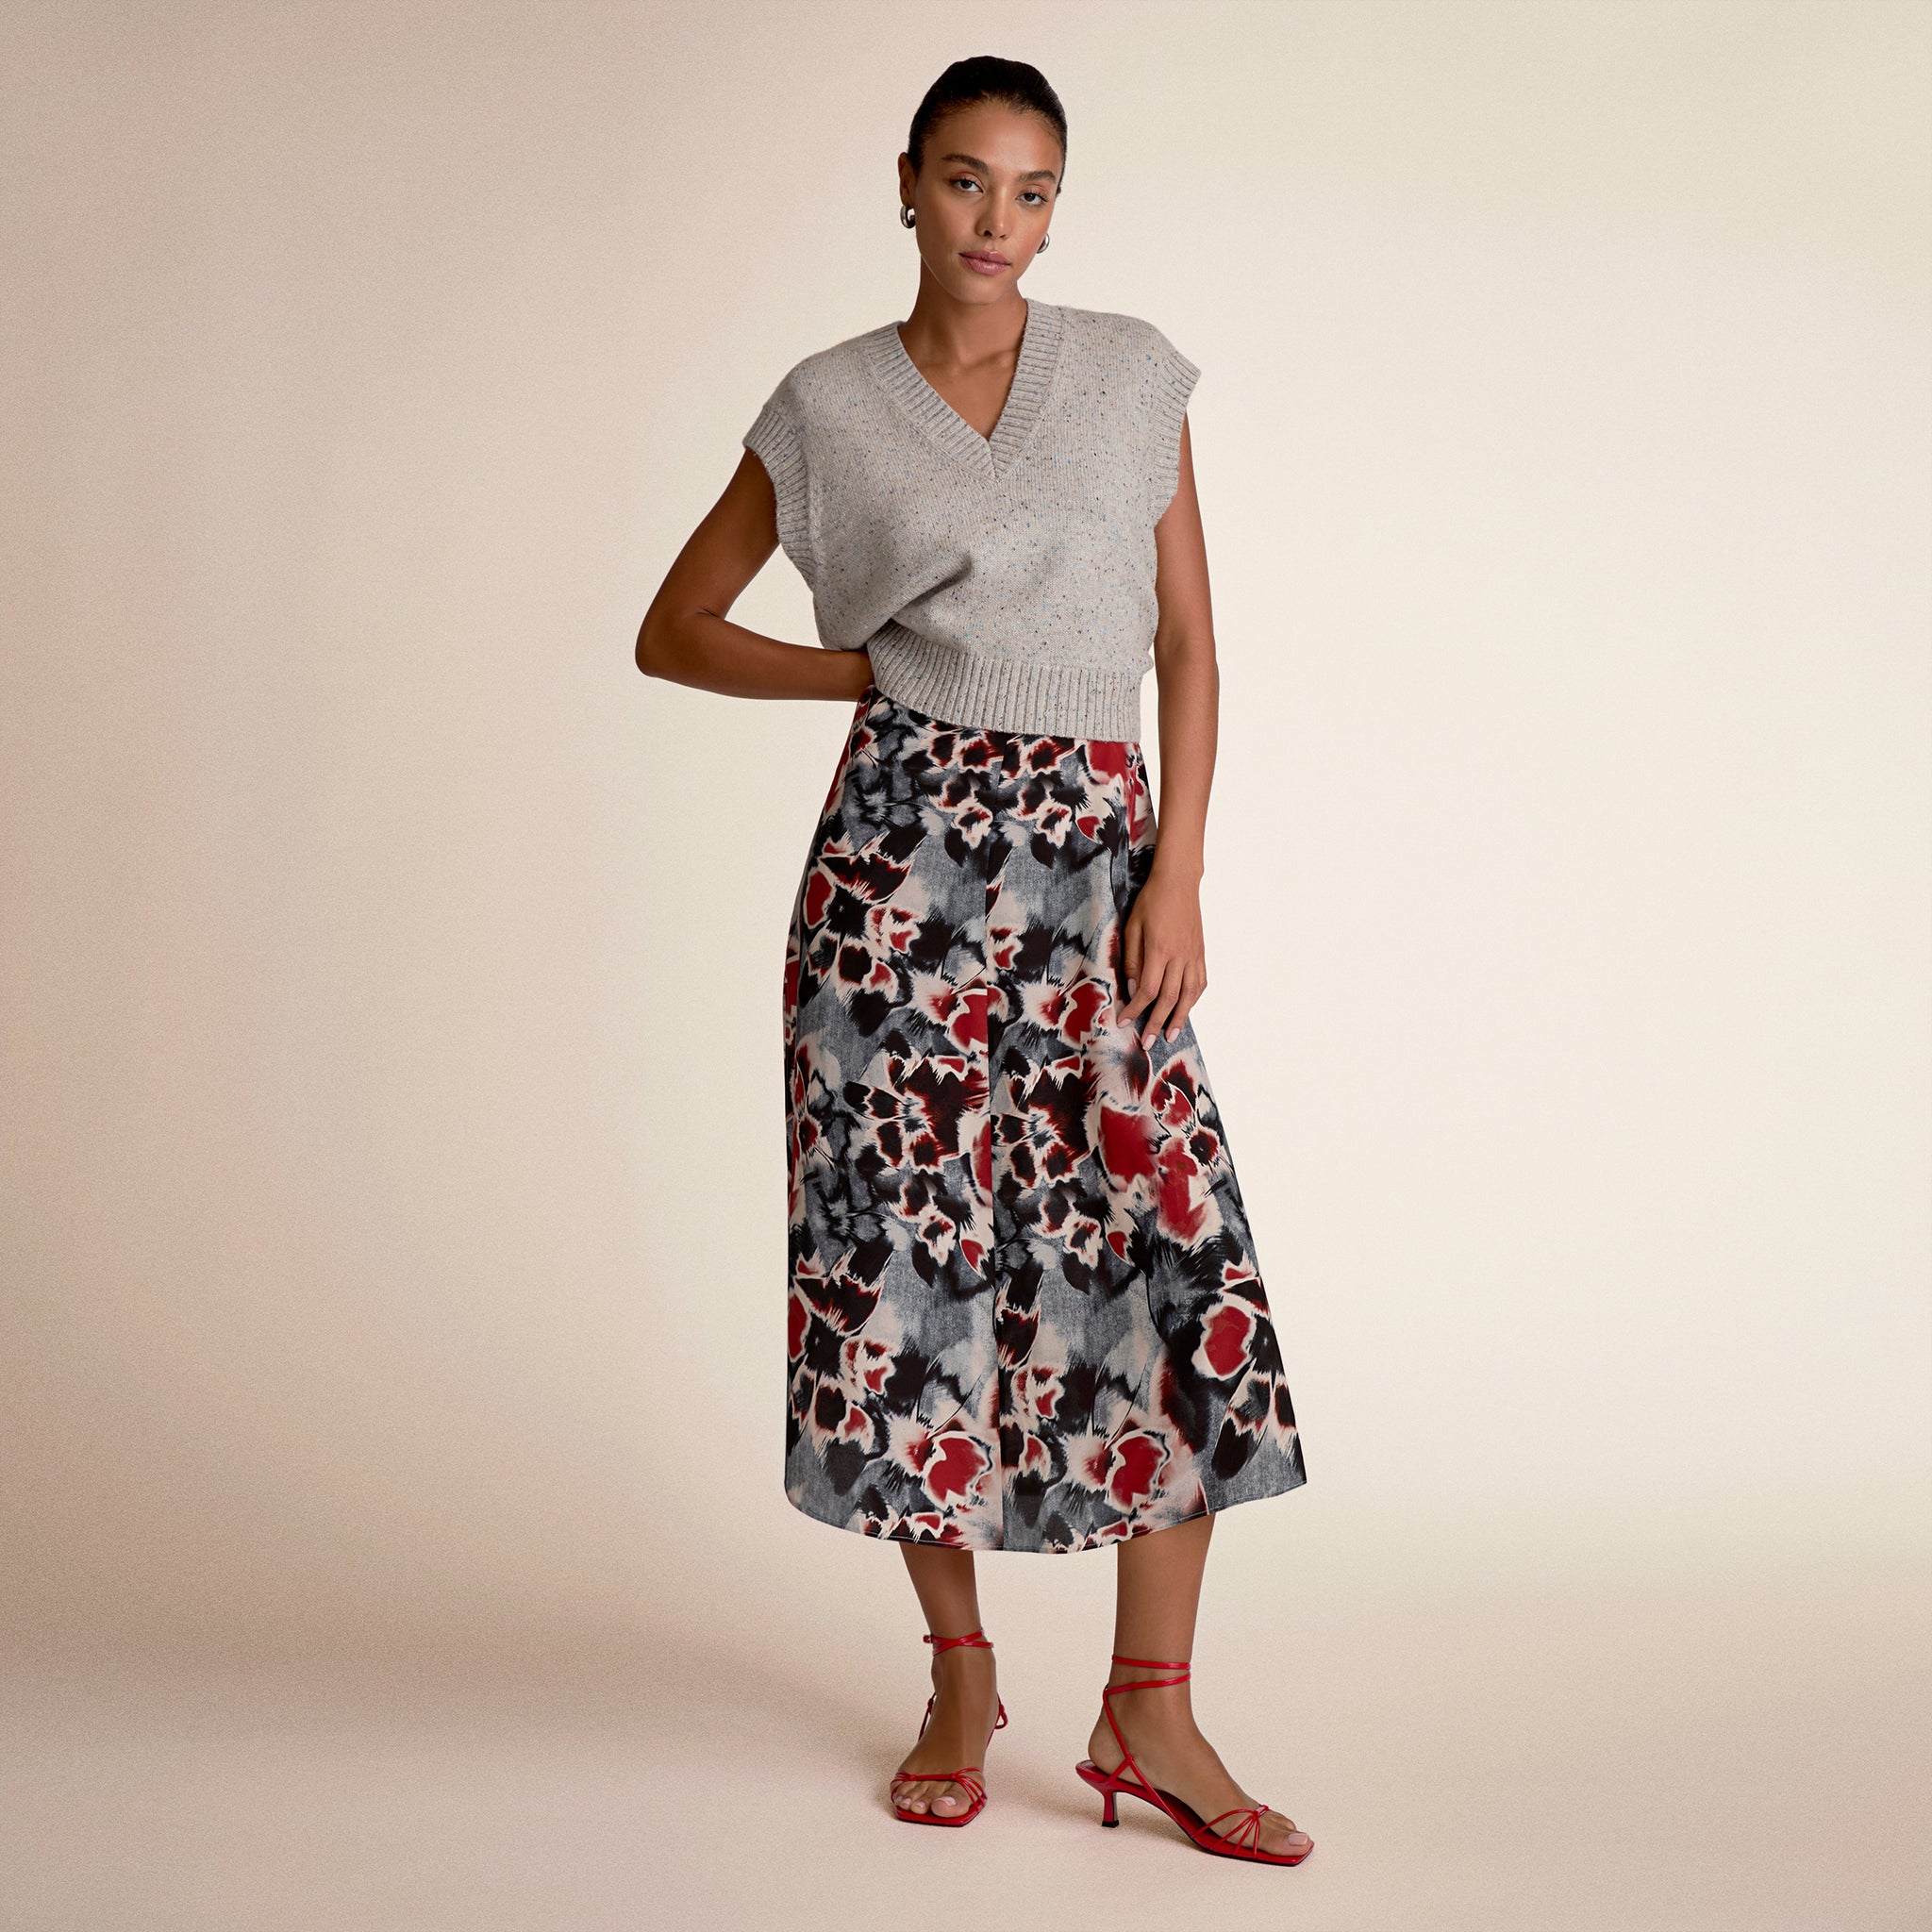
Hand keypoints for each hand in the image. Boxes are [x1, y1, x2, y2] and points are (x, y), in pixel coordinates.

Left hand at [1119, 864, 1206, 1042]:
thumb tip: (1133, 988)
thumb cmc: (1150, 901)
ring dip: (1179, 1018)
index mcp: (1159, 949)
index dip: (1135, 1010)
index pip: (1148, 990)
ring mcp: (1193, 955)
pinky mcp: (1200, 953)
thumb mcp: (1132, 927)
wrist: (1178, 882)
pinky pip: (1200, 982)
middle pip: (1169, 998)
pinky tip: (1185, 1010)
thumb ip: (1132, 959)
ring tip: (1169, 1035)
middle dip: (1156, 1022)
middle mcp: (1180, 956)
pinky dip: (1193, 1000)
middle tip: (1147, 1042)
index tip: (1123, 1022)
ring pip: (1189, 995)